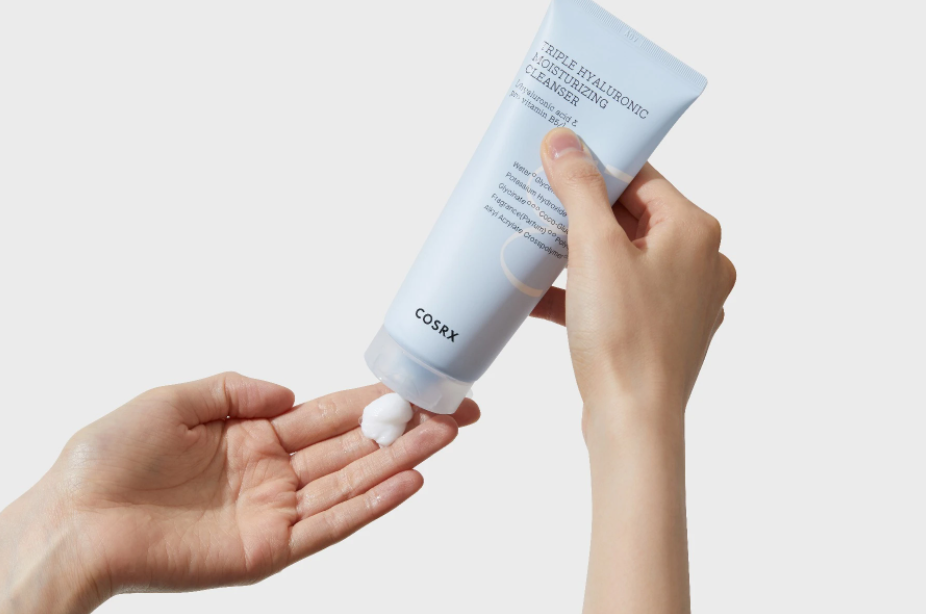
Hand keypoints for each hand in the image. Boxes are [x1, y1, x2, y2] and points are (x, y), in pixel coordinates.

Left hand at [0, 373, 477, 612]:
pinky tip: (408, 481)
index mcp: (255, 436)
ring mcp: (276, 512)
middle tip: (458, 411)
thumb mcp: (176, 398)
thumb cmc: (110, 458)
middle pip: (355, 447)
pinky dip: (372, 504)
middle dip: (407, 427)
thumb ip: (237, 388)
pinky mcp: (269, 548)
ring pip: (353, 482)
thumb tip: (290, 392)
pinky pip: (331, 523)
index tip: (420, 385)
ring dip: (401, 459)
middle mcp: (274, 473)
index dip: (376, 399)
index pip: (330, 414)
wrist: (74, 517)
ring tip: (446, 435)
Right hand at [531, 128, 735, 425]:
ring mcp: (683, 301)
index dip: (596, 166)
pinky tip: (540, 296)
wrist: (633, 422)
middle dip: (579, 213)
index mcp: (694, 232)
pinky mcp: (661, 332)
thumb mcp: (593, 248)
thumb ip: (579, 188)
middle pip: (631, 218)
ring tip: (533, 247)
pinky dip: (583, 292)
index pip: (641, 178)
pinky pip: (619, 297)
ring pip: (622, 259)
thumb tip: (566, 141)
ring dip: (576, 254)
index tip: (557, 158)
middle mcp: (700, 263)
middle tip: (537, 200)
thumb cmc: (624, 337)